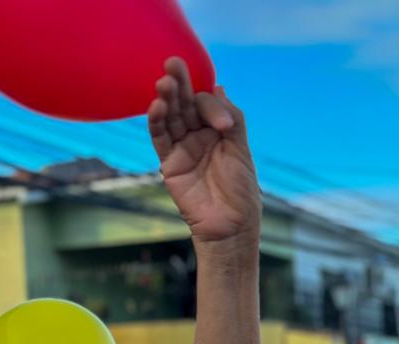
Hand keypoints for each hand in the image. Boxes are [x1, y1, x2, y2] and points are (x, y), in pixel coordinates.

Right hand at [148, 57, 260, 244]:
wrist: (232, 226)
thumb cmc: (241, 192)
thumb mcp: (241, 150)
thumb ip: (231, 119)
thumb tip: (219, 86)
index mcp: (219, 131)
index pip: (207, 103)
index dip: (210, 103)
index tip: (222, 124)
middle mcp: (199, 136)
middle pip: (186, 104)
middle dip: (180, 84)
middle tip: (173, 63)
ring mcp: (183, 148)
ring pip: (171, 117)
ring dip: (167, 99)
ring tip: (164, 82)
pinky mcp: (169, 163)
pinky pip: (160, 138)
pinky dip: (157, 122)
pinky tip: (157, 106)